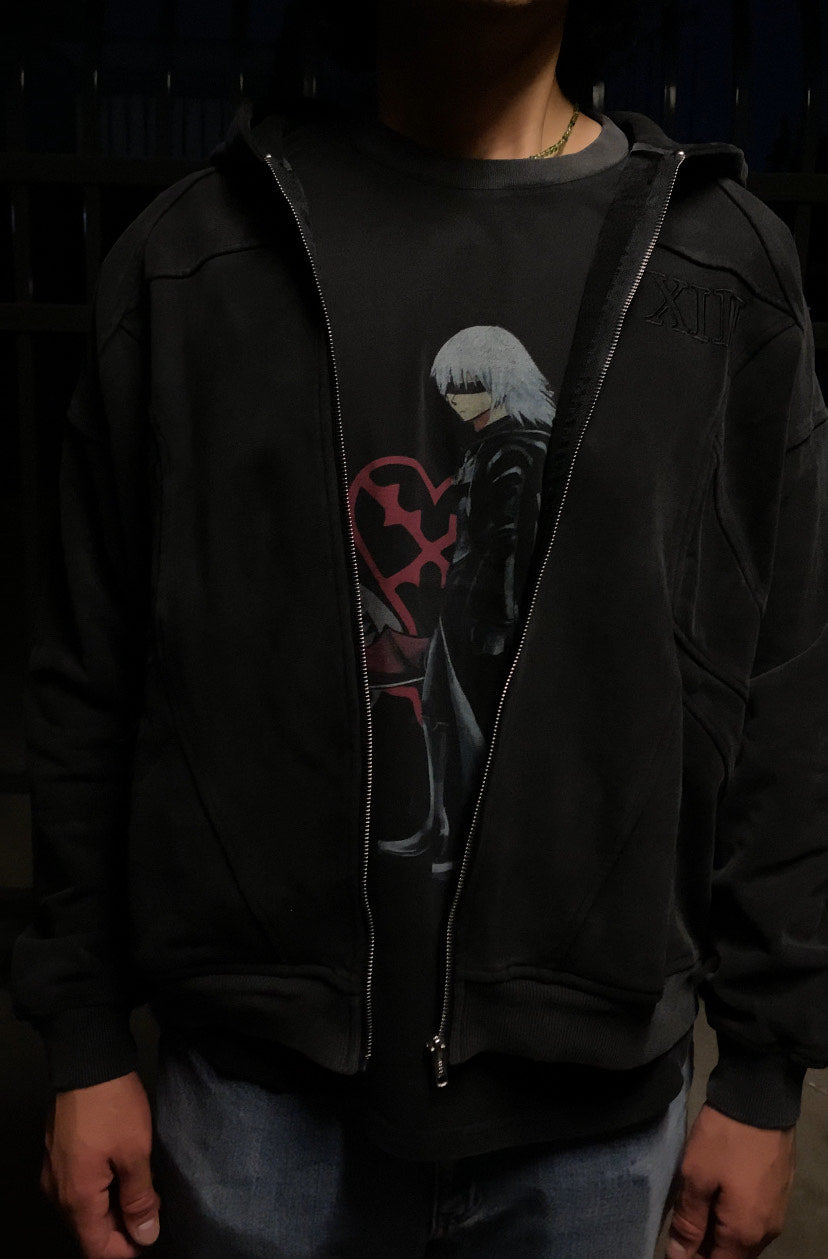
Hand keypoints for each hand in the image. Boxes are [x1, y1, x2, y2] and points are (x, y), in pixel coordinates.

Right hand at [40, 1070, 161, 1257]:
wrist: (87, 1060)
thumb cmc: (113, 1106)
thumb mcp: (135, 1152)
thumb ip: (139, 1198)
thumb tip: (145, 1235)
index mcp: (76, 1198)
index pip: (97, 1247)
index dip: (125, 1249)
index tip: (150, 1236)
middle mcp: (58, 1192)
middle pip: (88, 1229)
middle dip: (121, 1228)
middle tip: (152, 1210)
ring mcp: (54, 1171)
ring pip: (83, 1208)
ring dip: (112, 1207)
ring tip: (143, 1191)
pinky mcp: (58, 1153)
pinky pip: (78, 1186)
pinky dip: (101, 1189)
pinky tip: (124, 1174)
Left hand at [666, 1103, 795, 1257]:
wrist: (761, 1100)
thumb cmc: (724, 1139)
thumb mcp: (696, 1176)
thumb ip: (688, 1221)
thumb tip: (679, 1256)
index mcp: (744, 1234)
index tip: (675, 1245)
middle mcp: (767, 1232)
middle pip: (733, 1255)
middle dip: (706, 1248)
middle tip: (682, 1228)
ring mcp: (777, 1213)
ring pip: (745, 1239)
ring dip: (720, 1234)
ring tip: (695, 1213)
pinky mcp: (779, 1194)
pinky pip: (755, 1221)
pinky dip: (734, 1219)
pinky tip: (717, 1200)